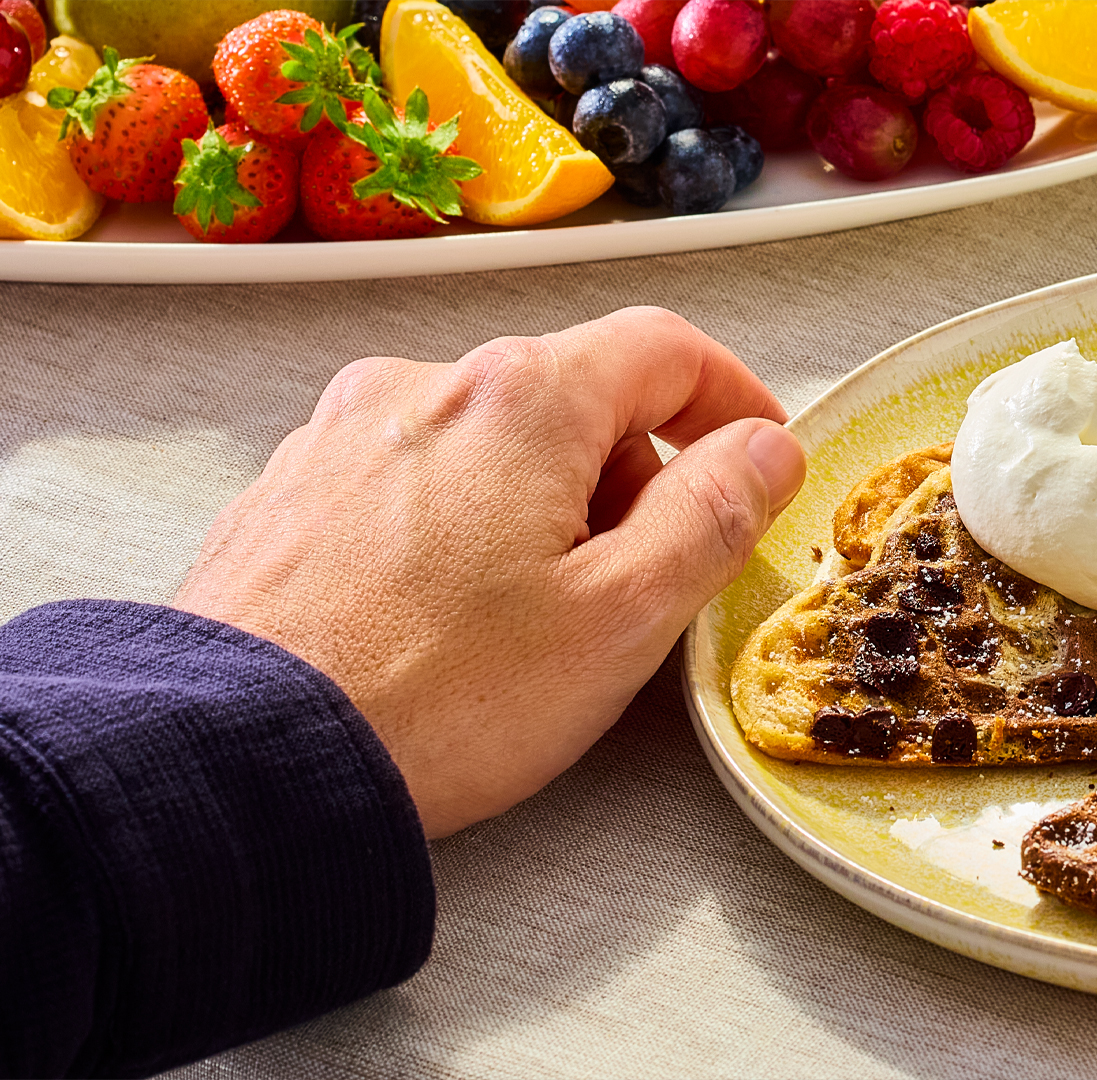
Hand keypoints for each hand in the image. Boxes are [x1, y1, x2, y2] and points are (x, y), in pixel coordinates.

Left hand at [175, 307, 804, 837]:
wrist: (238, 760)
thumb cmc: (434, 698)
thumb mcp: (621, 616)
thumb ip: (712, 515)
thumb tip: (765, 449)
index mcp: (521, 399)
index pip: (663, 348)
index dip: (732, 397)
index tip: (757, 455)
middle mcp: (425, 388)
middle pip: (573, 396)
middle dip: (631, 476)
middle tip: (646, 582)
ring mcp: (342, 436)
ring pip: (488, 444)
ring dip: (542, 507)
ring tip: (537, 623)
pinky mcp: (288, 496)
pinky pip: (410, 484)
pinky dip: (459, 530)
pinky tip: (452, 626)